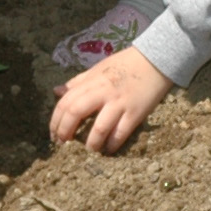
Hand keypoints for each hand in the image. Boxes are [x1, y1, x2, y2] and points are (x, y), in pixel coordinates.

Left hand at [50, 45, 173, 153]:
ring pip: (99, 128)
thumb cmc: (126, 64)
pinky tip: (108, 150)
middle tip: (63, 144)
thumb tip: (56, 91)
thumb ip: (78, 81)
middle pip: (76, 112)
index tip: (54, 133)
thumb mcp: (98, 69)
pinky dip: (112, 145)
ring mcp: (120, 103)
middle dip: (65, 131)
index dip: (56, 120)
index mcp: (92, 81)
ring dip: (90, 143)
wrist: (156, 60)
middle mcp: (103, 92)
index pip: (66, 102)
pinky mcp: (136, 113)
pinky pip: (121, 133)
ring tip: (88, 150)